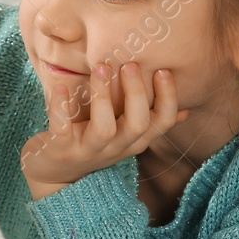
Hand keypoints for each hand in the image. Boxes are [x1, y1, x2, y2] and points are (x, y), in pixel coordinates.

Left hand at [21, 61, 189, 199]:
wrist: (53, 174)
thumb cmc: (92, 145)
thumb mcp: (124, 137)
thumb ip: (149, 122)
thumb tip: (184, 111)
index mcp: (134, 140)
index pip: (162, 123)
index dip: (168, 98)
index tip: (162, 70)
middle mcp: (116, 147)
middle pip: (138, 124)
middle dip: (137, 93)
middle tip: (130, 65)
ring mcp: (88, 150)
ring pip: (104, 128)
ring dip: (103, 96)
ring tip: (102, 68)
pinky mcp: (61, 149)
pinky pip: (62, 128)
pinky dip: (60, 107)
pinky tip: (59, 87)